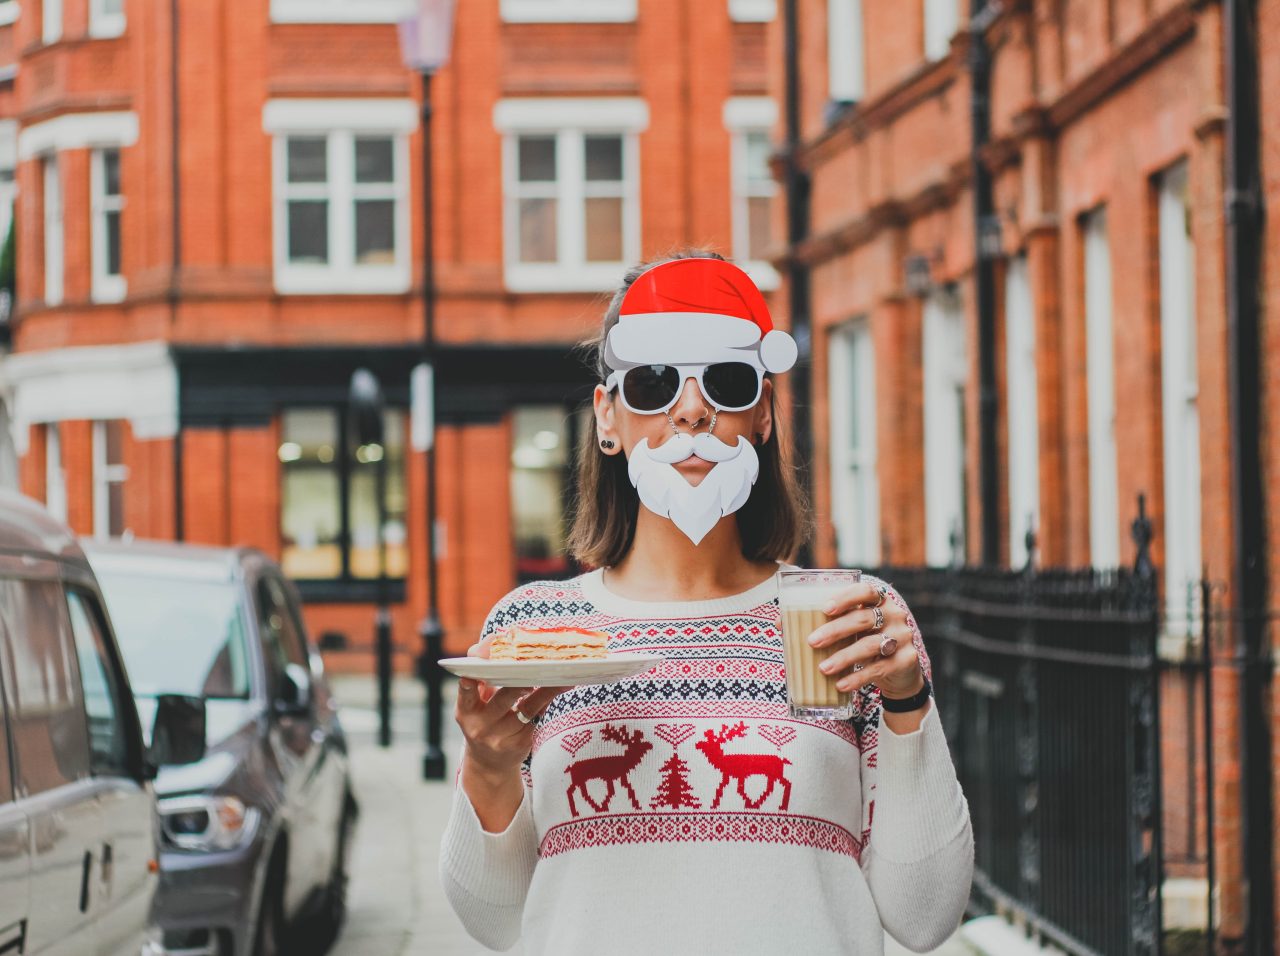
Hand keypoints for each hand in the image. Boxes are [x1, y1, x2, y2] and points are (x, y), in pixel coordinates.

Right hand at [455, 634, 568, 777]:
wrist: (489, 763)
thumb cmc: (484, 720)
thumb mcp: (475, 703)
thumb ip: (482, 680)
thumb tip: (499, 645)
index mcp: (465, 710)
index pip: (465, 694)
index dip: (468, 685)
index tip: (472, 675)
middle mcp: (479, 726)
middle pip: (504, 698)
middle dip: (520, 683)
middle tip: (534, 669)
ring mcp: (499, 738)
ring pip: (527, 709)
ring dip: (546, 691)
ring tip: (561, 677)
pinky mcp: (518, 745)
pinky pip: (536, 719)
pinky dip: (547, 703)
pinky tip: (559, 690)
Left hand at [804, 580, 925, 701]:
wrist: (900, 671)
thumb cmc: (865, 642)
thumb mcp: (850, 630)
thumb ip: (824, 623)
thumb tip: (780, 623)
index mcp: (879, 601)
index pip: (866, 591)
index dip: (846, 597)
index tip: (824, 608)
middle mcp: (894, 615)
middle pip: (863, 619)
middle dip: (835, 630)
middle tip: (811, 642)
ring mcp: (903, 637)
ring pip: (870, 645)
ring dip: (844, 657)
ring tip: (823, 668)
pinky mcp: (906, 660)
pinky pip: (879, 669)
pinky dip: (857, 677)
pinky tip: (840, 684)